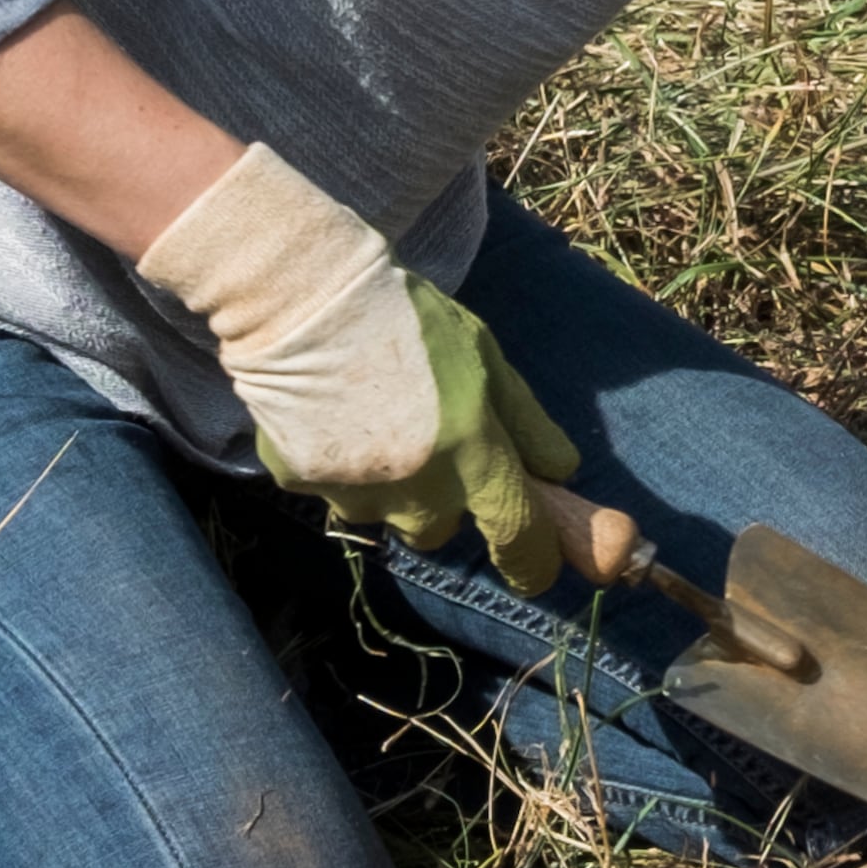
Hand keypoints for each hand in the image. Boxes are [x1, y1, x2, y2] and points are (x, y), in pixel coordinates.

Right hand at [141, 143, 577, 592]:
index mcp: (474, 454)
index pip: (519, 538)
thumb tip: (561, 472)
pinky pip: (337, 492)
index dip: (533, 562)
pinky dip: (343, 465)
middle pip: (442, 530)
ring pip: (388, 514)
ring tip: (377, 414)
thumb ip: (527, 423)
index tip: (536, 569)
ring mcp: (357, 494)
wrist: (309, 298)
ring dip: (392, 484)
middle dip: (444, 499)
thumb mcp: (487, 356)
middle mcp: (419, 489)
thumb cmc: (411, 319)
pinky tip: (335, 413)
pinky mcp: (304, 487)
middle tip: (431, 438)